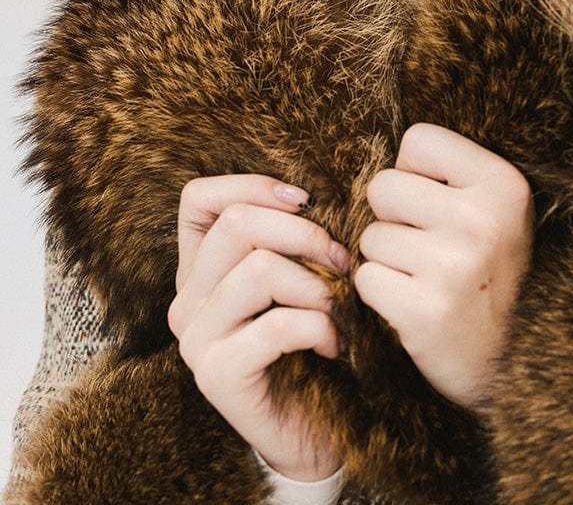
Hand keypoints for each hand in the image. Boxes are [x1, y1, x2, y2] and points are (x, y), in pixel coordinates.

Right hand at [167, 174, 348, 481]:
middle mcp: (186, 300)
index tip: (306, 201)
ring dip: (317, 285)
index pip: (198, 199)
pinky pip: (276, 326)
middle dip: (304, 233)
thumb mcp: (297, 277)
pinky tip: (334, 344)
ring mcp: (195, 339)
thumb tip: (311, 194)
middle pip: (236, 224)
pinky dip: (319, 327)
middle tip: (342, 261)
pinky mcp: (216, 376)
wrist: (313, 430)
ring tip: (339, 308)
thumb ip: (288, 238)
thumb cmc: (311, 342)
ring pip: (258, 271)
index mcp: (199, 269)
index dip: (253, 185)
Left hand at [356, 123, 533, 409]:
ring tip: (426, 277)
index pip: (419, 140)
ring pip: (370, 235)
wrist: (515, 360)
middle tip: (429, 246)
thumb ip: (448, 175)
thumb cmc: (490, 270)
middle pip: (383, 186)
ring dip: (387, 258)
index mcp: (504, 184)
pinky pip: (366, 278)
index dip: (416, 173)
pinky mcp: (425, 311)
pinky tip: (415, 303)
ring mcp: (454, 266)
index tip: (440, 203)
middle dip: (393, 217)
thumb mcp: (494, 210)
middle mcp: (482, 219)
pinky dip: (381, 293)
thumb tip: (376, 153)